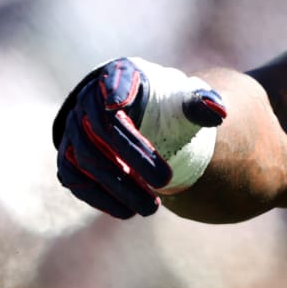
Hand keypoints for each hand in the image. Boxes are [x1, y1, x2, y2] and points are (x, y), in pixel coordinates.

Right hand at [53, 58, 226, 218]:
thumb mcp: (185, 99)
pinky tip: (125, 212)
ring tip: (151, 208)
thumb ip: (201, 104)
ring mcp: (75, 128)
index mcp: (120, 75)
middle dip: (133, 158)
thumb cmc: (166, 104)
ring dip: (118, 185)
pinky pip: (74, 177)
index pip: (113, 79)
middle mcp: (90, 99)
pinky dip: (98, 197)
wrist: (140, 117)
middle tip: (165, 182)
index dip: (113, 90)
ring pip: (87, 157)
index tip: (117, 104)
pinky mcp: (69, 155)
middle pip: (103, 128)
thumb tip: (218, 114)